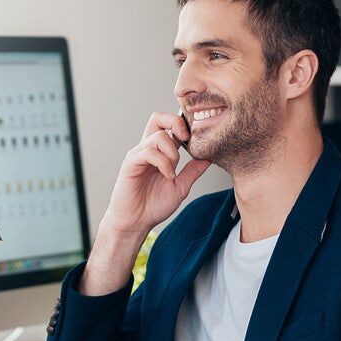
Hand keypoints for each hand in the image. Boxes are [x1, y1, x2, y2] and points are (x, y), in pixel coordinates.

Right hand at [99, 112, 210, 237]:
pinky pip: (148, 152)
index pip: (167, 125)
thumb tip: (209, 157)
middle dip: (176, 123)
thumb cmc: (153, 205)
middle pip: (157, 118)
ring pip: (158, 136)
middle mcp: (147, 149)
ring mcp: (138, 155)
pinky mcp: (130, 163)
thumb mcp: (181, 186)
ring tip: (173, 171)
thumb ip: (193, 170)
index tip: (196, 138)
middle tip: (186, 139)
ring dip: (172, 153)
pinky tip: (168, 176)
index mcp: (159, 152)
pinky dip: (163, 163)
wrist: (135, 222)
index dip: (182, 124)